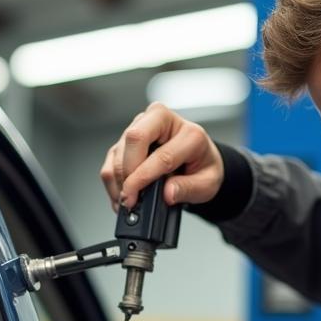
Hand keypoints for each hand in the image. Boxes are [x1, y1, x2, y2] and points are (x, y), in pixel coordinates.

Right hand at [99, 103, 224, 210]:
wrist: (199, 161)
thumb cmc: (202, 168)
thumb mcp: (207, 184)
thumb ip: (188, 189)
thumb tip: (168, 194)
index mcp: (188, 132)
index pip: (161, 153)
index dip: (143, 177)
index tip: (133, 196)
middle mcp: (164, 122)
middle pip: (134, 137)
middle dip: (127, 172)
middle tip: (129, 197)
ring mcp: (143, 126)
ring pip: (119, 148)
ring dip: (118, 178)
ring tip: (127, 199)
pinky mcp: (129, 137)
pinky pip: (113, 157)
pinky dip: (113, 178)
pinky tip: (122, 193)